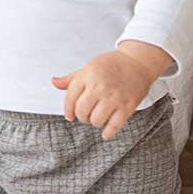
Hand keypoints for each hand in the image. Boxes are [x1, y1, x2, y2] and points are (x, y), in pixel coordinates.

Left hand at [51, 42, 169, 139]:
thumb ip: (71, 78)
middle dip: (81, 116)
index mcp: (88, 75)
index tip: (70, 116)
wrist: (138, 61)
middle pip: (82, 111)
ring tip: (97, 118)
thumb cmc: (112, 63)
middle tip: (85, 115)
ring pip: (96, 120)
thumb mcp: (89, 67)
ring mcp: (114, 97)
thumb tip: (54, 82)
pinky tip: (105, 133)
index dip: (68, 110)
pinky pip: (114, 125)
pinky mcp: (127, 106)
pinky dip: (108, 132)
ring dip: (94, 122)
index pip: (70, 98)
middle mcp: (100, 86)